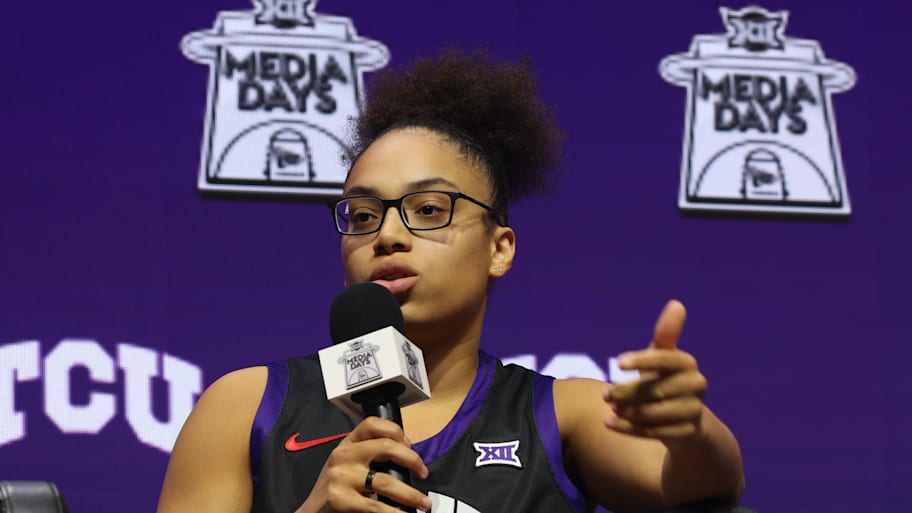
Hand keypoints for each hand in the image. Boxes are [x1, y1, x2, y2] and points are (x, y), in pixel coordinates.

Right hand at [297, 417, 431, 512]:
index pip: (372, 424)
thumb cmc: (334, 488)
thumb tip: (406, 458)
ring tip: (422, 503)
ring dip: (411, 495)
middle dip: (412, 460)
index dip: (395, 431)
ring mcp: (342, 478)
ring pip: (386, 482)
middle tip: (423, 472)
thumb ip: (368, 455)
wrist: (312, 511)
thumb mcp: (347, 463)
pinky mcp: (341, 500)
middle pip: (386, 447)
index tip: (409, 444)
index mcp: (347, 444)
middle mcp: (344, 456)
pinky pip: (377, 506)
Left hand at [603, 300, 707, 440]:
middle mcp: (697, 385)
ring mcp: (695, 411)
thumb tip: (677, 303)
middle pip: (654, 389)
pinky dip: (628, 428)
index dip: (642, 360)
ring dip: (626, 411)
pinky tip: (609, 423)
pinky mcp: (687, 433)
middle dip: (626, 392)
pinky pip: (653, 433)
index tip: (618, 363)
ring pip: (652, 412)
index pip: (664, 359)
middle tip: (605, 394)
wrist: (685, 421)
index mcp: (688, 363)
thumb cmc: (666, 380)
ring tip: (610, 407)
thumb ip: (666, 334)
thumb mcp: (663, 357)